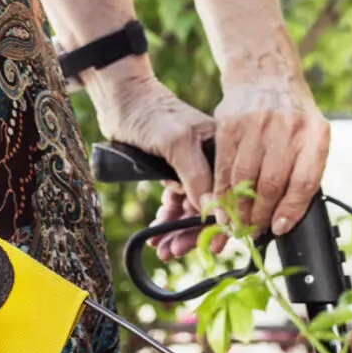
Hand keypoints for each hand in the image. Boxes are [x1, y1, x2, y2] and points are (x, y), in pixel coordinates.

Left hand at [80, 58, 217, 257]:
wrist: (122, 101)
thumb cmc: (152, 114)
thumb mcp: (176, 142)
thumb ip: (195, 174)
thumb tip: (212, 209)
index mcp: (221, 149)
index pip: (229, 193)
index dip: (221, 222)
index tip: (213, 247)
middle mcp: (210, 161)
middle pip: (209, 205)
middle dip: (192, 232)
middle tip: (174, 251)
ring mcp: (191, 167)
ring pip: (190, 207)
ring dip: (177, 230)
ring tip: (161, 247)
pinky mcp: (173, 172)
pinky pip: (175, 201)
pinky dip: (167, 218)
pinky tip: (157, 230)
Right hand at [211, 76, 329, 239]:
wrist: (264, 75)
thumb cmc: (291, 115)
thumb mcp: (312, 134)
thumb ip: (305, 170)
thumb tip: (286, 218)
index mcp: (315, 133)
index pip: (304, 182)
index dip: (290, 211)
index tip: (278, 228)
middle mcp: (288, 127)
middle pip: (272, 185)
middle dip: (259, 216)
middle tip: (252, 232)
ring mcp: (257, 123)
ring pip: (244, 180)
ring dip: (238, 209)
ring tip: (235, 224)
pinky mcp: (230, 123)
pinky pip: (223, 167)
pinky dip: (221, 191)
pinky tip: (221, 204)